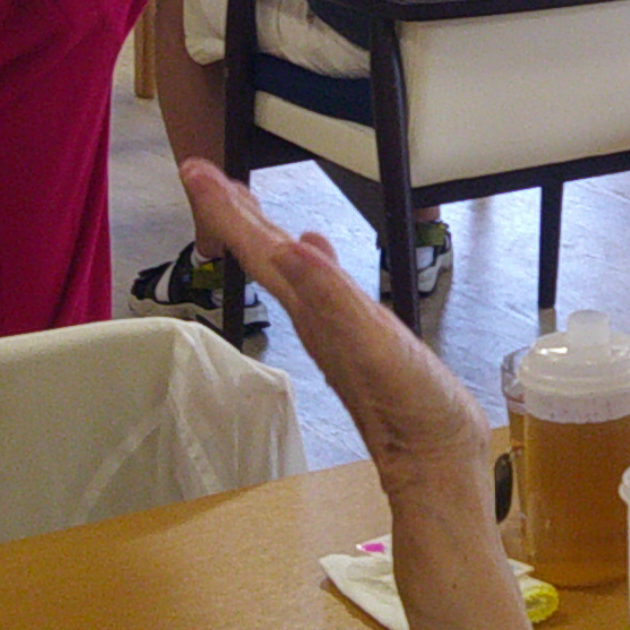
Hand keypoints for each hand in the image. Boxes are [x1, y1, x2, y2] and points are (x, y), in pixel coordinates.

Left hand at [182, 162, 494, 514]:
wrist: (434, 459)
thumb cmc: (411, 410)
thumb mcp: (376, 349)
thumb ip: (333, 298)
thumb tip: (292, 244)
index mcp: (313, 311)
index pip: (259, 250)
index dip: (226, 210)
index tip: (194, 170)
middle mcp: (313, 317)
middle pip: (263, 256)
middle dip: (231, 212)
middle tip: (199, 170)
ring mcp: (332, 328)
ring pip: (284, 269)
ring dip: (259, 232)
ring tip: (243, 202)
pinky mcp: (355, 338)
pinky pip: (316, 286)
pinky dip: (306, 261)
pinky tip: (311, 252)